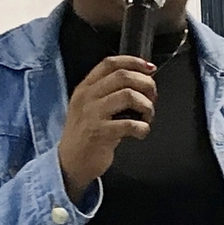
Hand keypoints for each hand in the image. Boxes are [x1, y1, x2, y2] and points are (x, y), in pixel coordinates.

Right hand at [58, 56, 155, 202]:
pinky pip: (130, 124)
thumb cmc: (86, 134)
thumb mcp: (90, 106)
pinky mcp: (100, 133)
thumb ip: (109, 91)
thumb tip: (142, 81)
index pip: (109, 63)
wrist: (70, 162)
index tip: (150, 69)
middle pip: (123, 76)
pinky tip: (142, 132)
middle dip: (146, 84)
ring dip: (146, 105)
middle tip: (153, 97)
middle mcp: (87, 97)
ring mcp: (92, 114)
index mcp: (85, 87)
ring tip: (147, 117)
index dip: (133, 62)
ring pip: (128, 95)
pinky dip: (143, 127)